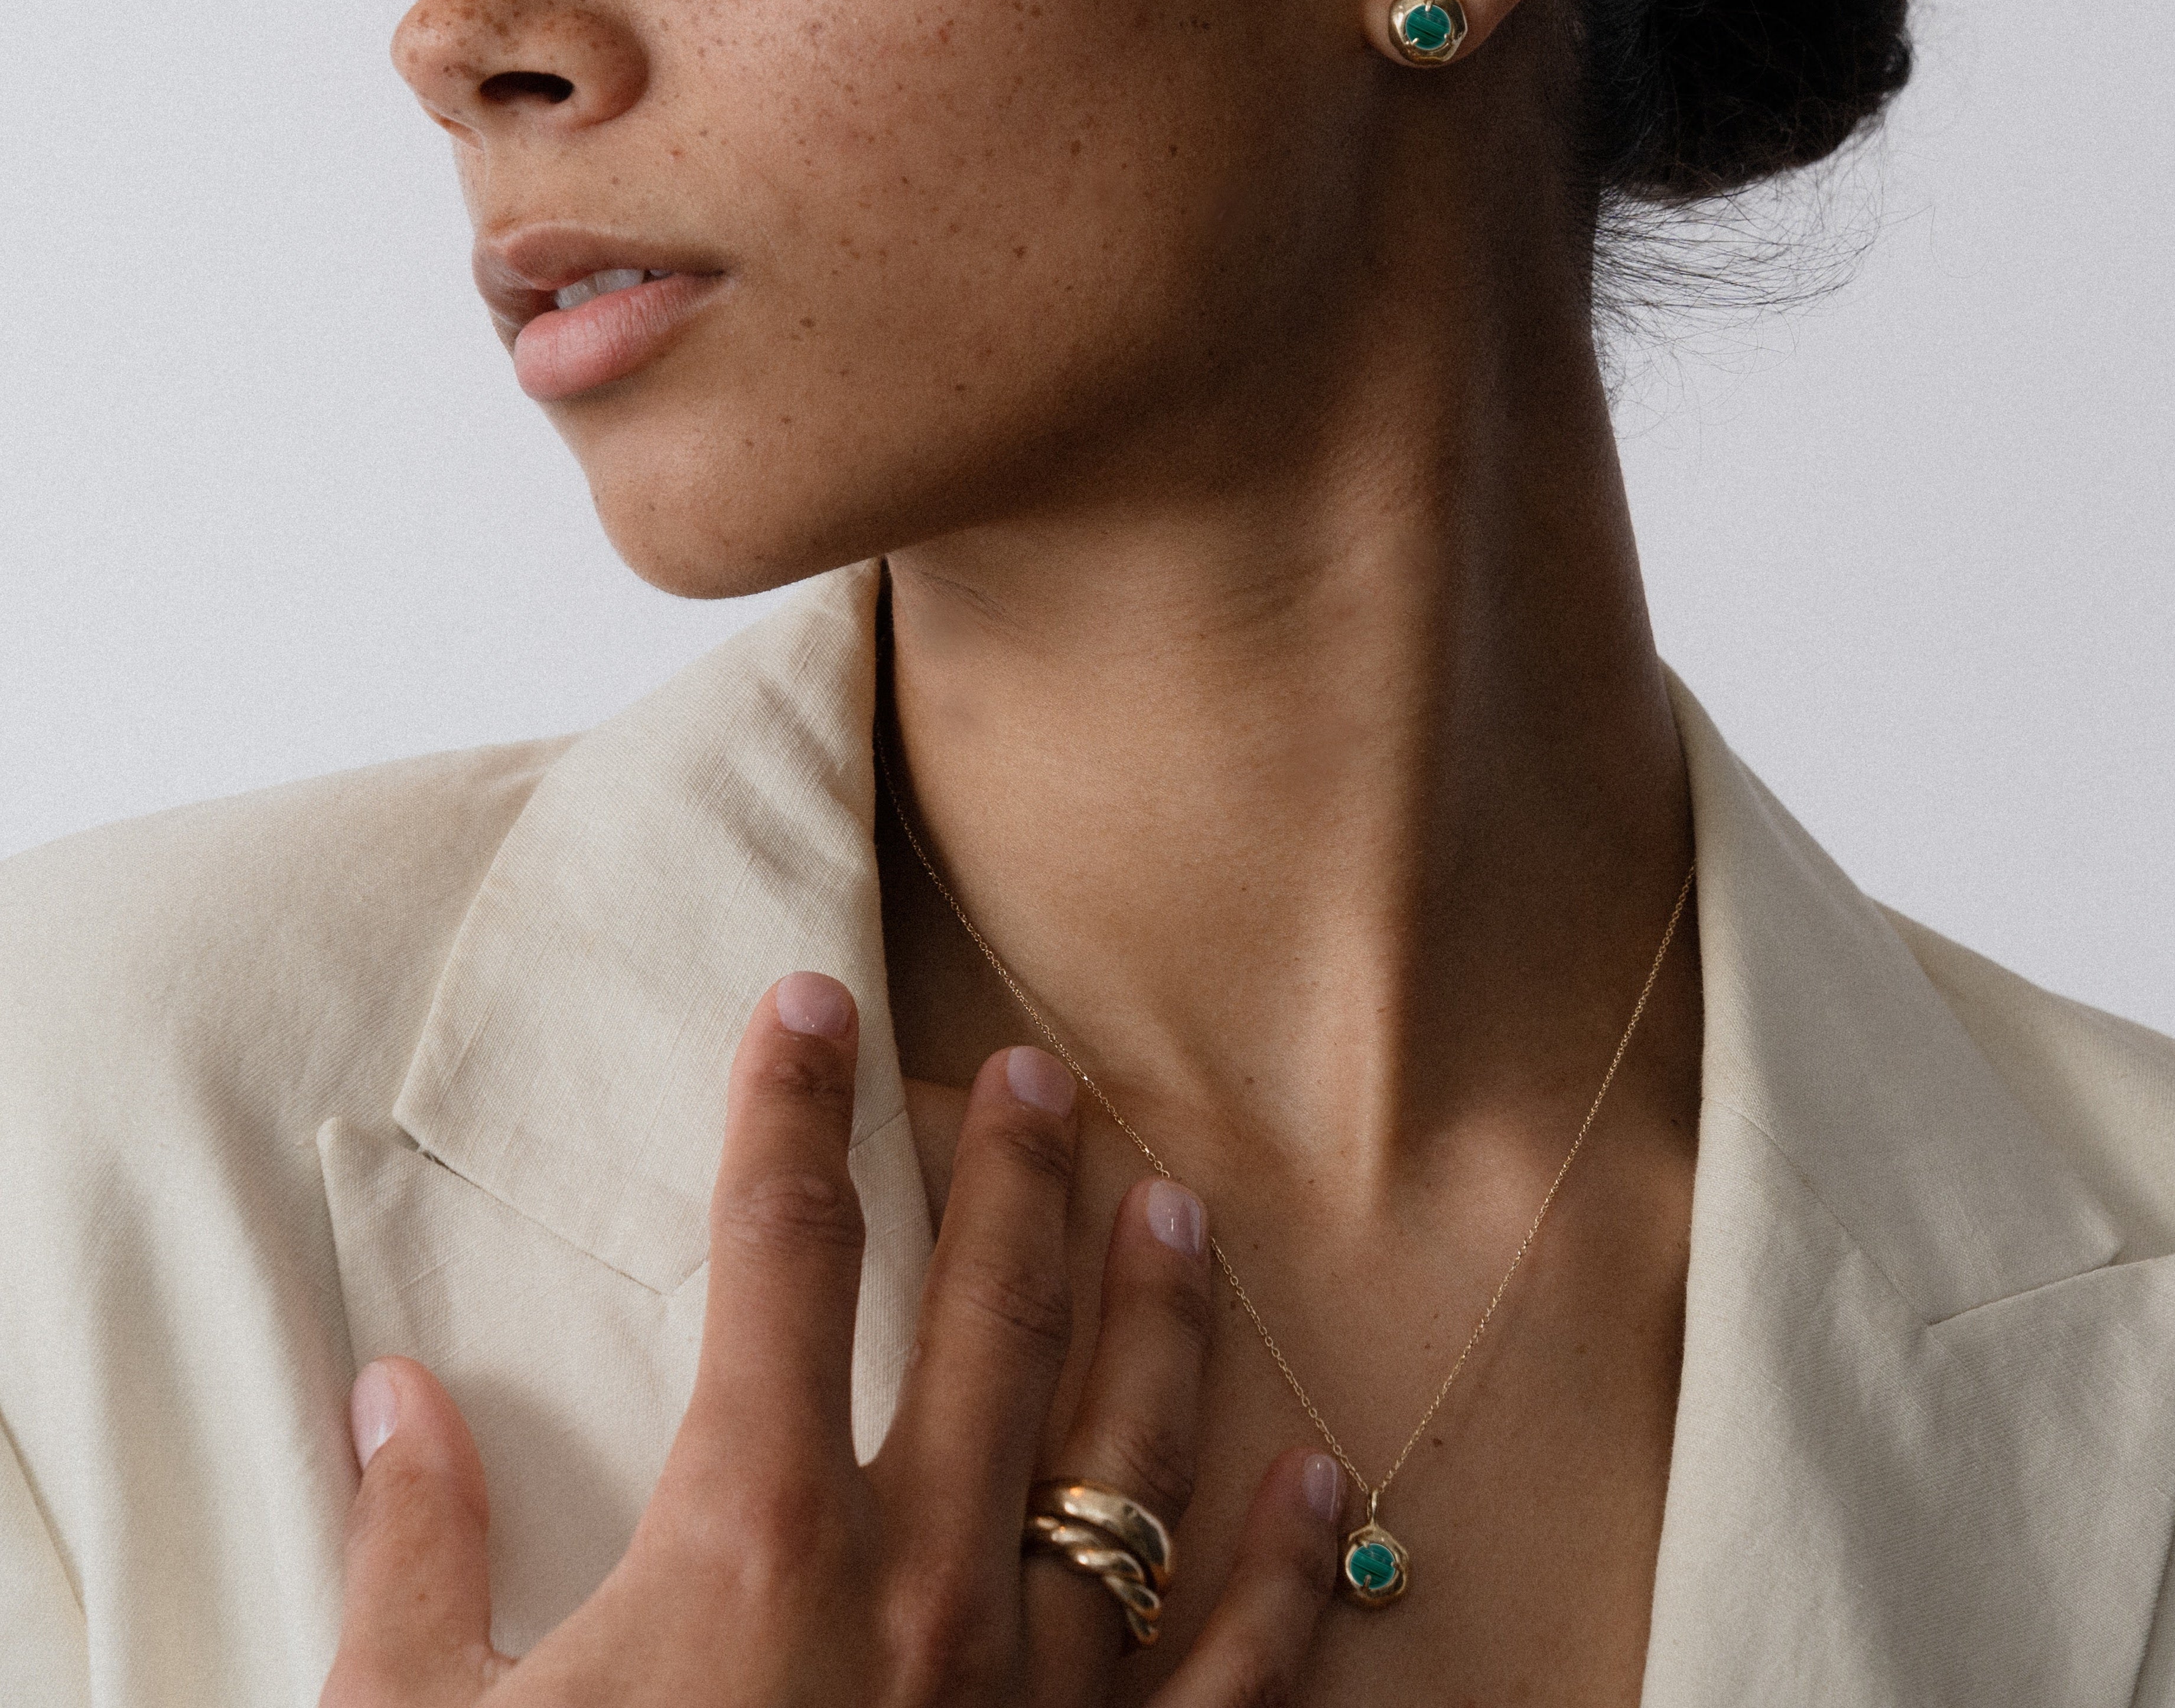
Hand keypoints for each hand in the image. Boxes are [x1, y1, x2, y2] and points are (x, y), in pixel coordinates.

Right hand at [323, 972, 1343, 1704]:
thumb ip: (412, 1560)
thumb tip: (388, 1398)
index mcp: (754, 1540)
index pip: (781, 1251)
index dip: (789, 1110)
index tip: (805, 1007)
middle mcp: (918, 1590)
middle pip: (992, 1319)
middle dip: (1017, 1180)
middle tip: (1043, 1077)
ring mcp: (1029, 1702)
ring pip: (1128, 1461)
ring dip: (1158, 1325)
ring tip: (1178, 1212)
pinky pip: (1226, 1677)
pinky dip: (1281, 1576)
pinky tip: (1315, 1479)